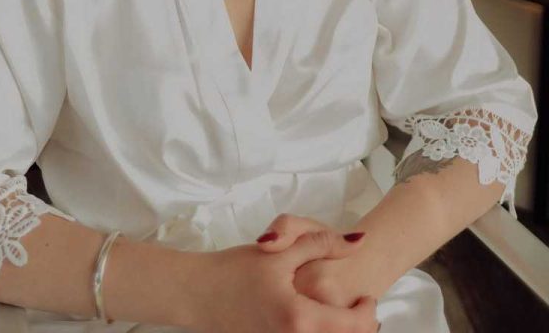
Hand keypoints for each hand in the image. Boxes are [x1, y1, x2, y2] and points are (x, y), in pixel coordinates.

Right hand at [189, 223, 377, 332]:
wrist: (196, 293)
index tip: (366, 294)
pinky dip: (319, 332)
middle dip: (358, 326)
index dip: (367, 310)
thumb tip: (359, 240)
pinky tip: (314, 317)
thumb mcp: (280, 250)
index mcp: (300, 319)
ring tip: (339, 311)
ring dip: (339, 330)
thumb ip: (322, 243)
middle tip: (359, 305)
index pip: (354, 326)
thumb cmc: (235, 271)